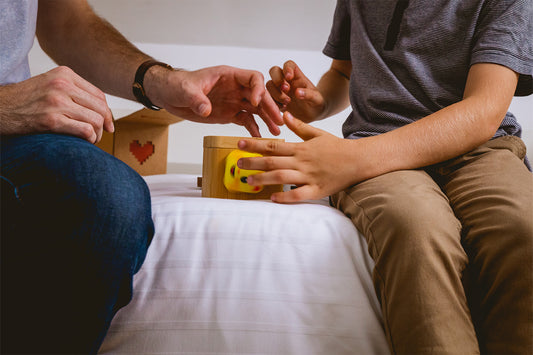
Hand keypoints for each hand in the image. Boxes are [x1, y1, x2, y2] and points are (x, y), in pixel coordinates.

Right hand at [0, 66, 113, 142]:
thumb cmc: (25, 100)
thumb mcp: (50, 85)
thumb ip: (73, 91)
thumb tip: (102, 109)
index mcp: (64, 74)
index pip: (98, 94)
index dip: (107, 112)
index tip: (108, 124)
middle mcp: (62, 85)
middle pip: (100, 107)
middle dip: (105, 124)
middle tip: (102, 134)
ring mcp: (56, 102)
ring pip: (95, 120)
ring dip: (98, 134)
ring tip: (91, 139)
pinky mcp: (51, 120)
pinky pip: (85, 130)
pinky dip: (90, 138)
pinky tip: (86, 141)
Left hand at [146, 65, 282, 136]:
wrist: (170, 95)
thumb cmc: (177, 85)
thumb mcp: (186, 90)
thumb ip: (197, 99)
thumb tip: (205, 109)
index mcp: (228, 75)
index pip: (252, 78)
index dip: (257, 89)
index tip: (255, 103)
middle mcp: (235, 88)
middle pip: (259, 95)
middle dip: (270, 107)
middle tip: (279, 121)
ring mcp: (234, 101)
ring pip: (256, 109)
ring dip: (267, 119)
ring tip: (276, 132)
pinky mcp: (229, 114)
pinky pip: (246, 121)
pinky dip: (253, 129)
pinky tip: (259, 138)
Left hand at [236, 112, 365, 202]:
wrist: (359, 160)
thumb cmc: (337, 147)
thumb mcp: (317, 133)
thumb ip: (299, 126)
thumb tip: (285, 115)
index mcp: (300, 148)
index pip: (273, 145)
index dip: (255, 145)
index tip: (239, 144)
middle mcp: (302, 162)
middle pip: (273, 161)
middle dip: (253, 162)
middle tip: (237, 164)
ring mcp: (309, 176)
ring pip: (282, 177)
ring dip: (263, 179)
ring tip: (248, 180)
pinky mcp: (317, 190)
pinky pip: (299, 195)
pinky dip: (285, 197)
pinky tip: (273, 198)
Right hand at [267, 60, 325, 121]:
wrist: (313, 115)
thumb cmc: (316, 103)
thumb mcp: (317, 99)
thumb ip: (309, 95)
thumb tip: (298, 92)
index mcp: (298, 76)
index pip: (289, 65)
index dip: (287, 68)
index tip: (289, 77)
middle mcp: (287, 81)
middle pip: (274, 71)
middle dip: (277, 79)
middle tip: (286, 89)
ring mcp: (280, 90)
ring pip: (270, 85)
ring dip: (276, 93)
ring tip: (287, 102)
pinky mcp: (276, 100)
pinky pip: (268, 98)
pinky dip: (274, 103)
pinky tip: (283, 108)